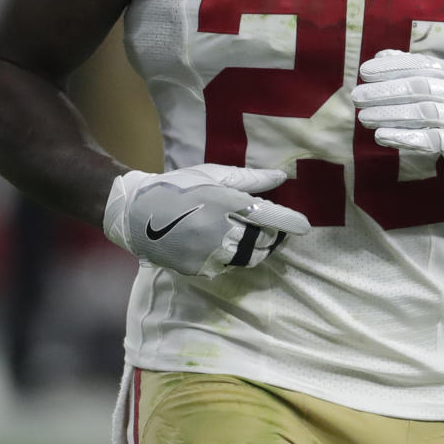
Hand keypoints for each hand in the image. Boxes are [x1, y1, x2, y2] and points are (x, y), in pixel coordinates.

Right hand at [103, 163, 310, 277]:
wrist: (139, 212)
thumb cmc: (180, 186)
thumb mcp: (215, 175)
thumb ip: (250, 179)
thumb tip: (280, 177)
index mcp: (229, 205)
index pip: (271, 218)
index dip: (291, 223)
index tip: (304, 226)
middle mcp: (223, 232)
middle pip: (263, 241)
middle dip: (273, 236)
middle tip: (274, 228)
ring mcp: (212, 254)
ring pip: (249, 257)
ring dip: (258, 249)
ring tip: (256, 238)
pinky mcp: (201, 268)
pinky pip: (228, 265)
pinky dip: (235, 257)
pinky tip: (227, 245)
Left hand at [352, 50, 443, 176]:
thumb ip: (417, 69)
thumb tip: (382, 55)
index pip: (419, 65)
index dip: (390, 67)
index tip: (364, 71)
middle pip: (418, 87)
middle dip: (384, 91)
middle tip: (357, 96)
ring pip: (422, 113)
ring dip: (389, 114)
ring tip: (364, 118)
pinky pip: (430, 139)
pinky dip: (404, 137)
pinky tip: (383, 136)